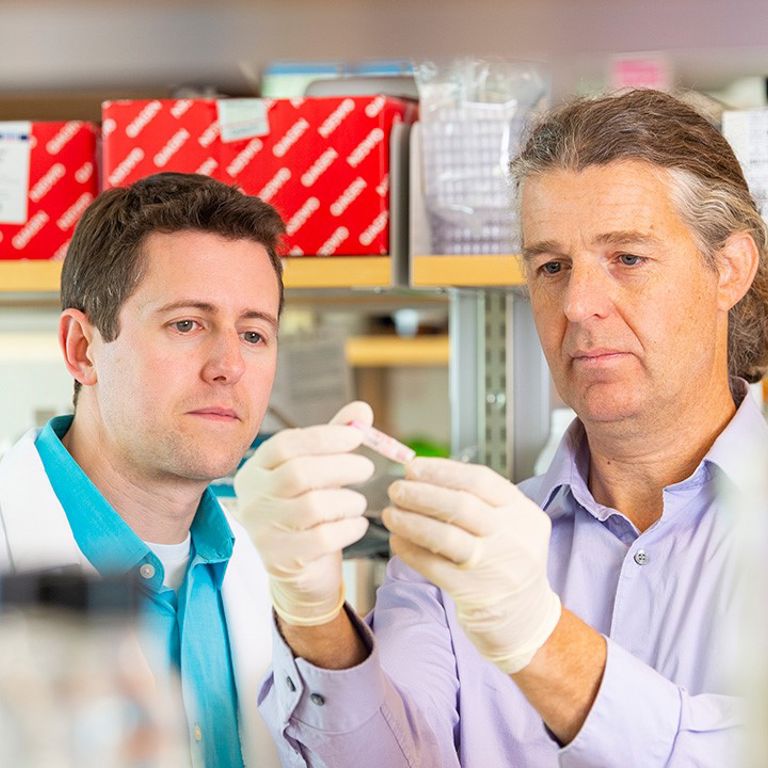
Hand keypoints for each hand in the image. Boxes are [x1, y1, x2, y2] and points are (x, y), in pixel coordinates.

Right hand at [234, 402, 374, 626]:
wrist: (300, 570)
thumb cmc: (310, 512)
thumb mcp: (318, 471)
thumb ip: (334, 440)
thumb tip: (362, 410)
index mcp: (256, 470)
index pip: (285, 445)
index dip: (324, 437)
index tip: (356, 436)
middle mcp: (252, 498)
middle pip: (299, 473)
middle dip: (342, 466)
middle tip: (367, 467)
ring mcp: (262, 531)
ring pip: (313, 506)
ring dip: (348, 500)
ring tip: (358, 502)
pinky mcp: (280, 559)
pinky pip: (323, 538)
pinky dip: (349, 528)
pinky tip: (356, 524)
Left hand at [383, 458, 560, 673]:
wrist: (526, 618)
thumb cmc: (508, 561)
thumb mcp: (511, 525)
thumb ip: (479, 501)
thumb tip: (425, 475)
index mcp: (522, 513)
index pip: (481, 480)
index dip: (442, 470)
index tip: (413, 467)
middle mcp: (512, 538)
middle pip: (461, 506)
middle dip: (422, 493)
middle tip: (396, 490)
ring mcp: (493, 567)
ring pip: (445, 537)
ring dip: (410, 521)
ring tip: (390, 514)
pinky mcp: (473, 593)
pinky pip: (433, 567)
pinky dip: (410, 551)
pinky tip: (397, 541)